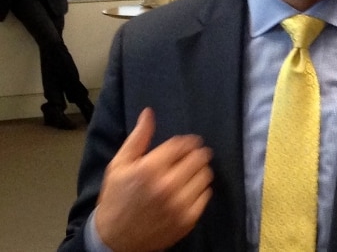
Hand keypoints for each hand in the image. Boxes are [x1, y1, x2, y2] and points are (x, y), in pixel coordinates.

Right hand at [94, 108, 213, 251]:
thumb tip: (149, 113)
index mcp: (149, 169)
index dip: (188, 142)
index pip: (183, 145)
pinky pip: (206, 195)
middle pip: (198, 158)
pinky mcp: (188, 219)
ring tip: (191, 173)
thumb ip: (138, 138)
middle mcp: (167, 186)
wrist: (115, 239)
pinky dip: (201, 189)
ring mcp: (179, 204)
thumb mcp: (119, 165)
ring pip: (205, 176)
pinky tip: (190, 189)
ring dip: (201, 171)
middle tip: (193, 156)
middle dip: (197, 154)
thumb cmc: (116, 199)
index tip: (189, 143)